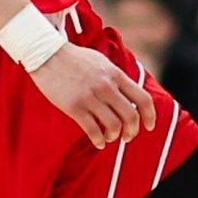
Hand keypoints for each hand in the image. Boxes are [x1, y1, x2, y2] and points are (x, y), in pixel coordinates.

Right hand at [28, 42, 156, 149]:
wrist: (47, 55)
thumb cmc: (75, 59)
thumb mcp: (102, 62)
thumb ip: (117, 77)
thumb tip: (130, 94)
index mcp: (116, 75)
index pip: (143, 98)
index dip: (150, 116)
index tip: (150, 126)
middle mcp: (106, 87)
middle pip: (131, 116)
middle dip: (132, 131)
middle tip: (128, 136)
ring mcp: (90, 97)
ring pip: (113, 126)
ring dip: (115, 136)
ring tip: (110, 137)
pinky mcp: (74, 107)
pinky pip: (93, 131)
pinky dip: (99, 140)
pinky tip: (98, 142)